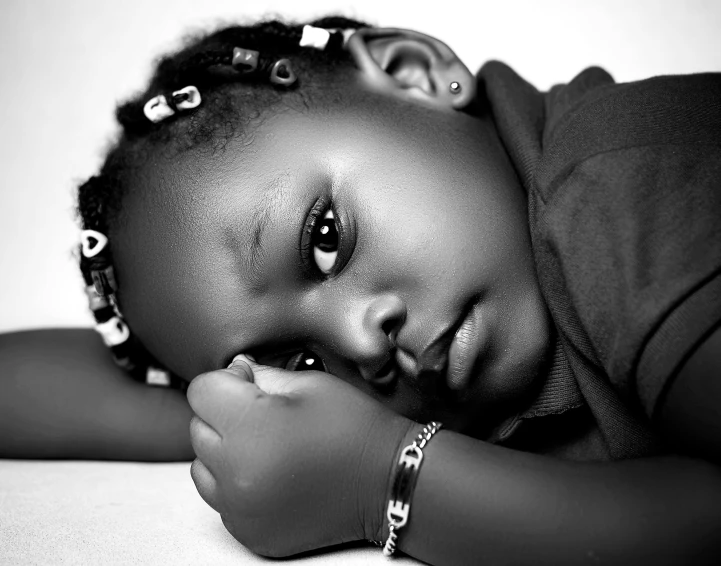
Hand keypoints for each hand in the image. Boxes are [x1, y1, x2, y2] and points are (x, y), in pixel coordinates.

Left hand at [187, 355, 414, 556]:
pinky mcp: (248, 532)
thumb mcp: (309, 383)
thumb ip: (261, 374)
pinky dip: (236, 484)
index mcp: (251, 428)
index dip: (226, 381)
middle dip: (225, 415)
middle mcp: (237, 473)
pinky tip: (272, 473)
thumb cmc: (354, 428)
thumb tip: (233, 372)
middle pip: (198, 428)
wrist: (387, 481)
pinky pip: (220, 498)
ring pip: (202, 466)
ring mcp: (240, 509)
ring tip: (267, 446)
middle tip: (266, 415)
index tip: (250, 383)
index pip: (201, 391)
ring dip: (225, 451)